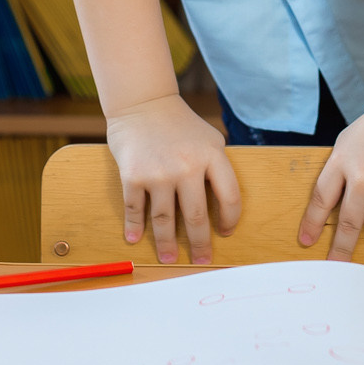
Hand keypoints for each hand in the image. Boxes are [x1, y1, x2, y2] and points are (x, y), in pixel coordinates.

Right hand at [106, 95, 241, 264]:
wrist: (143, 104)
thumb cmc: (180, 124)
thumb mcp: (210, 139)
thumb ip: (217, 167)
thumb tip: (223, 206)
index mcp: (212, 156)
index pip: (229, 197)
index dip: (230, 220)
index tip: (225, 233)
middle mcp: (187, 166)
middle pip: (196, 216)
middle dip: (200, 243)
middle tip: (202, 260)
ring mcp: (158, 173)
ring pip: (164, 219)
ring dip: (166, 243)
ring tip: (170, 257)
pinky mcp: (133, 175)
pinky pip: (135, 209)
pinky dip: (134, 227)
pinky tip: (135, 239)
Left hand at [298, 101, 363, 265]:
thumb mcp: (347, 141)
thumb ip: (338, 167)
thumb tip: (331, 197)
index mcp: (341, 165)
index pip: (320, 200)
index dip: (311, 223)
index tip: (306, 243)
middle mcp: (362, 180)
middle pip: (348, 222)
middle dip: (341, 250)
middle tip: (336, 269)